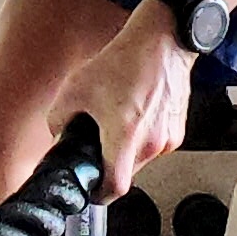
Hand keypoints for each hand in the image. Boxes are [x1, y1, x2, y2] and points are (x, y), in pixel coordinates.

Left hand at [64, 12, 193, 199]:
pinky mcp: (178, 129)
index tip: (91, 192)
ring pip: (141, 159)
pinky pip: (154, 144)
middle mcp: (152, 142)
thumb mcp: (76, 87)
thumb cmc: (126, 60)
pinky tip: (134, 113)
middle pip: (126, 173)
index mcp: (125, 136)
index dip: (99, 195)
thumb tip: (58, 133)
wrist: (162, 41)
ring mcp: (168, 137)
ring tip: (119, 120)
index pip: (115, 187)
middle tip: (98, 142)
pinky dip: (142, 137)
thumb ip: (59, 118)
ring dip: (126, 149)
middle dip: (109, 163)